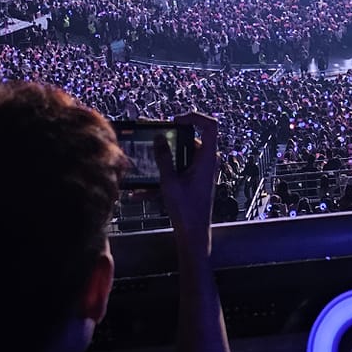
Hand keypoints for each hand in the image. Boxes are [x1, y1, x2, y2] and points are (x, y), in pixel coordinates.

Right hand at [155, 111, 219, 258]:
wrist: (194, 234)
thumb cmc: (186, 210)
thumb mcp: (170, 182)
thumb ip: (164, 158)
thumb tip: (159, 138)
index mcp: (208, 157)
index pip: (210, 125)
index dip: (195, 117)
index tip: (175, 120)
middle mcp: (208, 161)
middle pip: (191, 139)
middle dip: (170, 139)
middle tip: (152, 138)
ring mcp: (202, 170)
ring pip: (182, 156)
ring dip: (163, 160)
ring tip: (144, 161)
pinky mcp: (195, 179)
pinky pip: (179, 170)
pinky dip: (164, 176)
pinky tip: (141, 190)